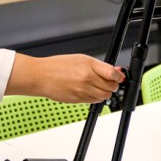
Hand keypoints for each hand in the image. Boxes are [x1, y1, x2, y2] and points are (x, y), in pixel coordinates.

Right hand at [8, 53, 124, 102]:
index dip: (119, 76)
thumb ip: (98, 66)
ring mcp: (83, 91)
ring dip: (105, 92)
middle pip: (111, 87)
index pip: (112, 73)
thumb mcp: (80, 59)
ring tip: (99, 86)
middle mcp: (87, 78)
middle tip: (110, 81)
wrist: (41, 76)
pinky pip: (94, 101)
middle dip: (113, 85)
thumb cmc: (57, 66)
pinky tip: (90, 91)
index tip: (119, 77)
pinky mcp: (79, 100)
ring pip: (105, 96)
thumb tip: (114, 70)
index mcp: (89, 65)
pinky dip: (96, 97)